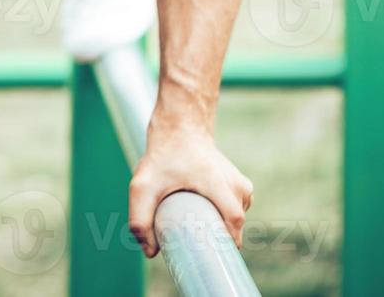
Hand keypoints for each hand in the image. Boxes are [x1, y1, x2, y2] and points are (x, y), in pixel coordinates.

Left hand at [127, 122, 252, 258]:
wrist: (180, 128)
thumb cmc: (163, 156)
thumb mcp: (142, 186)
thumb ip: (140, 219)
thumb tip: (151, 252)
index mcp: (220, 184)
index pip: (234, 224)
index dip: (222, 244)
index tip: (204, 255)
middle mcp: (238, 185)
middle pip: (232, 227)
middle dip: (213, 238)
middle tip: (189, 239)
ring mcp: (243, 186)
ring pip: (233, 221)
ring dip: (216, 226)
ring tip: (193, 220)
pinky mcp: (242, 187)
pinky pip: (234, 213)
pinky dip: (220, 216)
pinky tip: (202, 212)